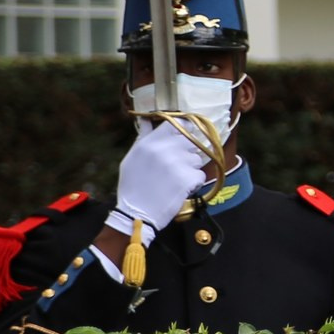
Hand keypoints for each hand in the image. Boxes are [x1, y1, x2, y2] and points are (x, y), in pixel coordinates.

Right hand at [114, 119, 211, 237]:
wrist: (137, 214)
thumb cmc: (133, 185)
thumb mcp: (133, 157)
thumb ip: (144, 137)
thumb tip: (147, 119)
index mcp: (151, 142)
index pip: (177, 123)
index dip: (184, 129)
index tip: (184, 136)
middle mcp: (166, 149)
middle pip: (191, 140)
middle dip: (188, 151)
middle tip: (176, 165)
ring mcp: (179, 163)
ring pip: (197, 158)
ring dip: (190, 168)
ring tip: (175, 179)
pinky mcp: (189, 178)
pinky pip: (200, 174)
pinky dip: (194, 182)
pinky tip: (180, 188)